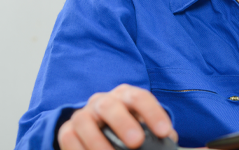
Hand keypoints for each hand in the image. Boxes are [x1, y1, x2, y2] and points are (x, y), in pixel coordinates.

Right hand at [57, 84, 177, 149]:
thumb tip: (171, 142)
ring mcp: (83, 114)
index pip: (140, 98)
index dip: (153, 113)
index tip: (164, 132)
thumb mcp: (146, 127)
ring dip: (97, 141)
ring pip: (84, 121)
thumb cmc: (131, 130)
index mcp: (126, 96)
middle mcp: (103, 101)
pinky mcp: (67, 130)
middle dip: (123, 124)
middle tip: (137, 143)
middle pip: (111, 106)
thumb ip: (159, 134)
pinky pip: (68, 138)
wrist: (101, 130)